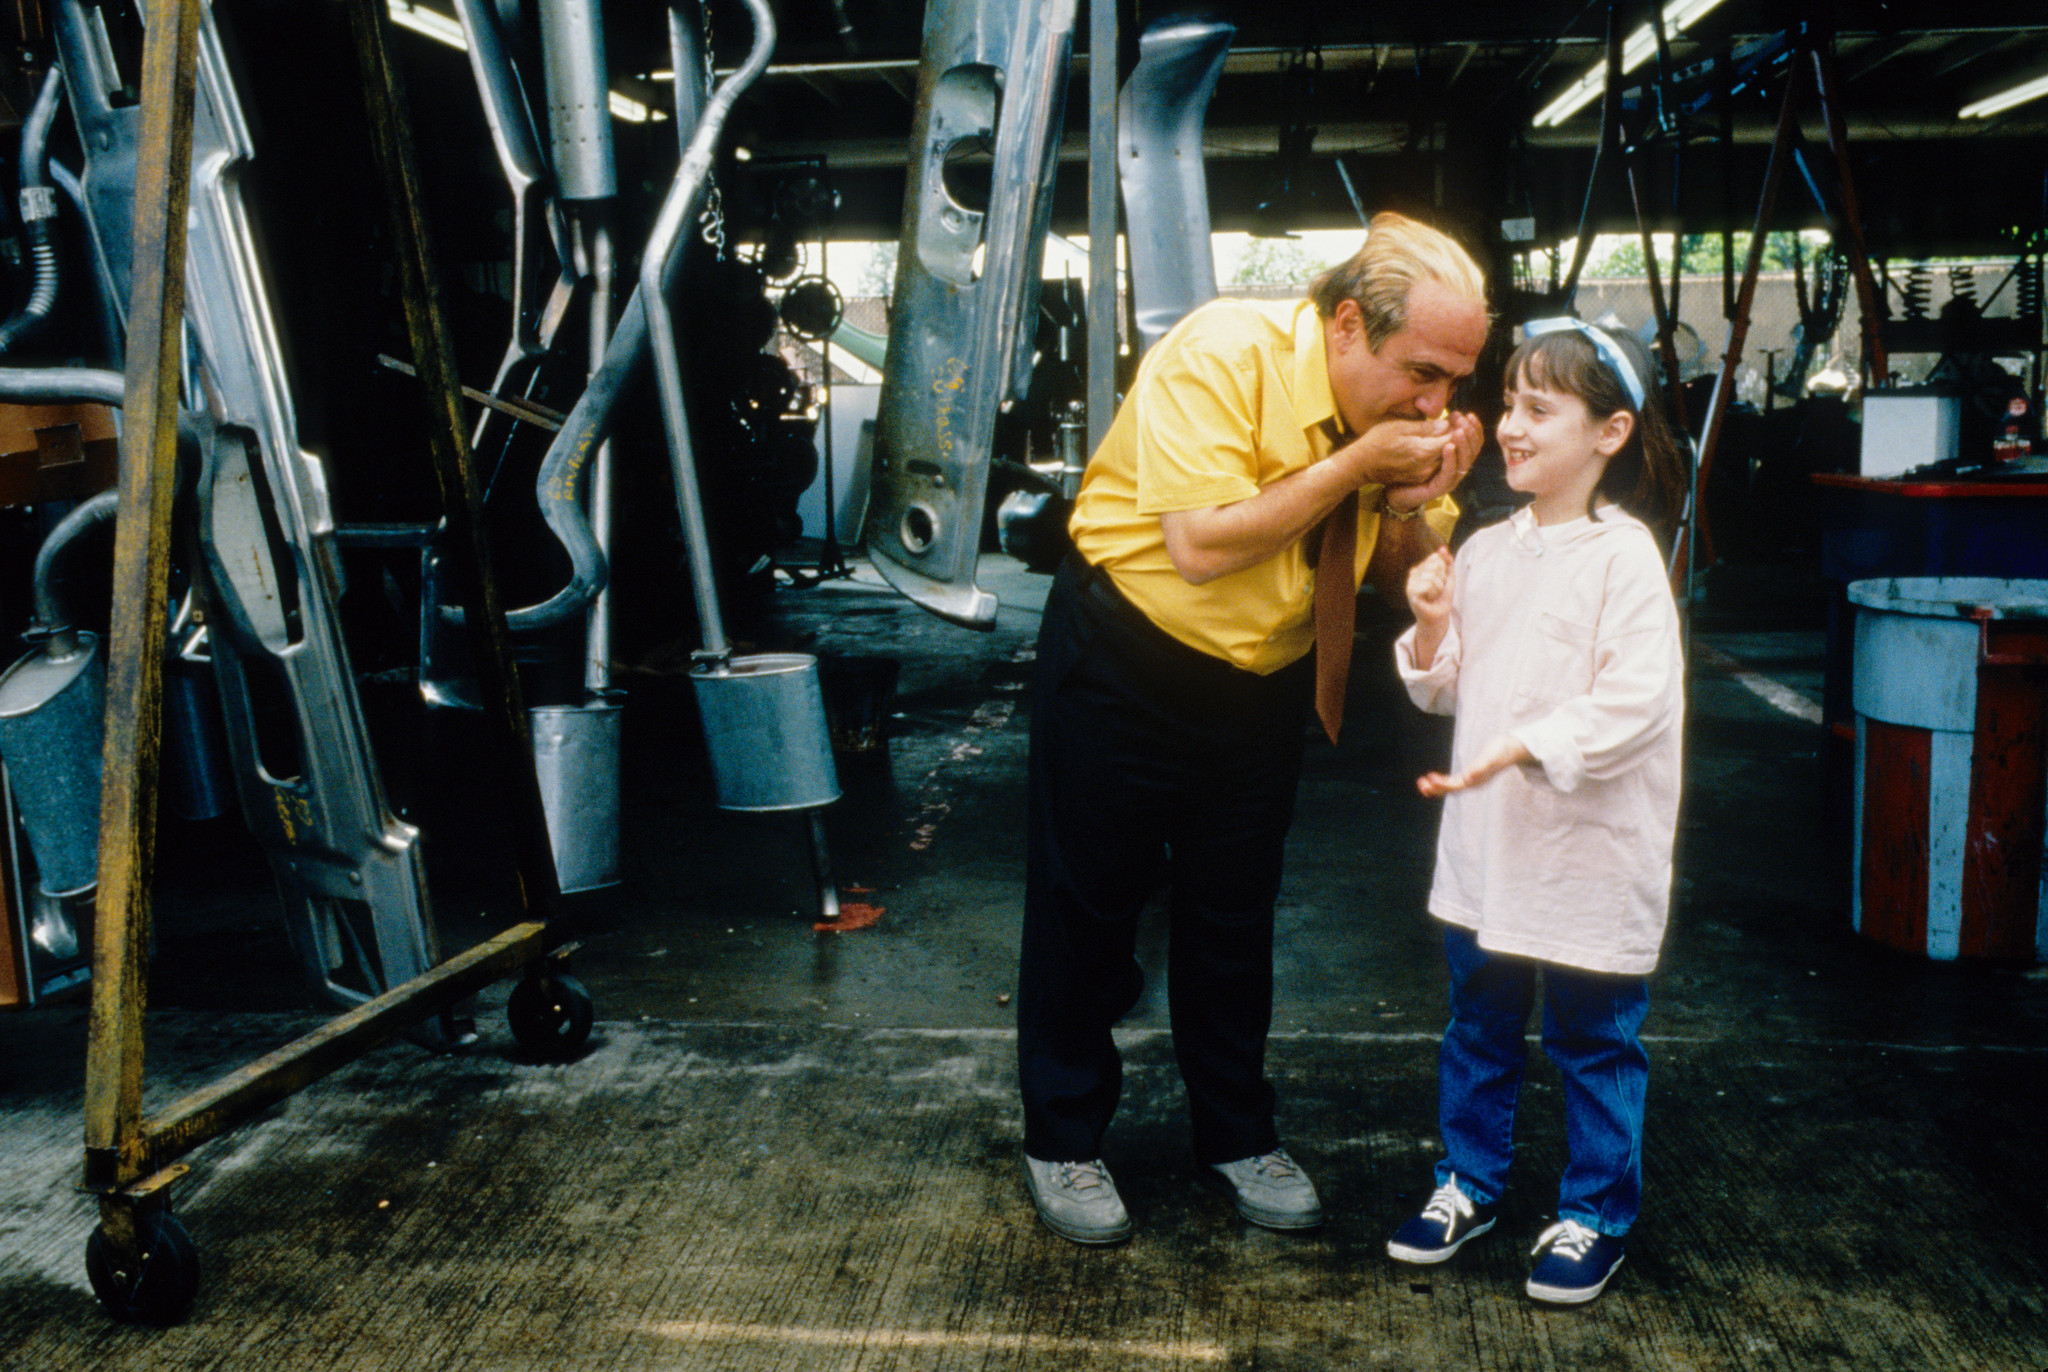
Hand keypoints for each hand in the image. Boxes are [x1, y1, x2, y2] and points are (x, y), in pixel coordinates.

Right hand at [1345, 413, 1463, 491]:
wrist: (1360, 465)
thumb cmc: (1377, 442)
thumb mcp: (1399, 427)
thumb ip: (1425, 428)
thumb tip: (1445, 425)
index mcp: (1423, 452)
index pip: (1452, 439)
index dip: (1458, 427)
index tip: (1457, 417)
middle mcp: (1427, 466)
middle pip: (1452, 451)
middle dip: (1457, 436)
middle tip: (1458, 420)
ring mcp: (1423, 474)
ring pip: (1445, 458)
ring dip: (1450, 445)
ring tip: (1450, 429)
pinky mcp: (1418, 478)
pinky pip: (1436, 465)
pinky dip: (1441, 454)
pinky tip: (1437, 442)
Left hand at [1380, 410, 1482, 513]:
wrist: (1395, 491)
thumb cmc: (1410, 466)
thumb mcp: (1425, 443)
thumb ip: (1437, 432)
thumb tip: (1450, 416)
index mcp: (1457, 458)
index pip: (1473, 443)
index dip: (1474, 429)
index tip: (1468, 414)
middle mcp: (1457, 469)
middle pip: (1473, 451)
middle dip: (1470, 434)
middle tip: (1463, 420)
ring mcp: (1450, 480)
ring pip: (1464, 463)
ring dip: (1463, 445)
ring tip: (1458, 431)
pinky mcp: (1439, 488)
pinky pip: (1449, 473)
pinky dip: (1450, 460)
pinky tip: (1448, 446)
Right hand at [1405, 545, 1453, 627]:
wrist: (1439, 615)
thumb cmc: (1442, 597)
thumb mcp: (1448, 577)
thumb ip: (1447, 562)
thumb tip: (1442, 548)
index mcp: (1422, 567)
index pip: (1436, 559)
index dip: (1443, 571)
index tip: (1441, 581)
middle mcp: (1414, 573)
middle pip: (1435, 566)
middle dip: (1441, 580)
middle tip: (1437, 590)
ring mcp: (1411, 581)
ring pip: (1432, 576)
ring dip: (1438, 588)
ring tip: (1433, 595)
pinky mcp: (1410, 591)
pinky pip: (1427, 585)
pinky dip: (1433, 593)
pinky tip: (1428, 598)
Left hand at [1417, 733, 1532, 796]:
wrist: (1513, 748)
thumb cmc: (1502, 750)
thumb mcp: (1492, 757)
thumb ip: (1481, 768)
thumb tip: (1467, 778)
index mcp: (1477, 780)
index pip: (1456, 786)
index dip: (1442, 785)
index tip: (1430, 780)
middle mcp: (1474, 783)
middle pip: (1452, 789)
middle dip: (1436, 788)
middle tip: (1420, 783)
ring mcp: (1473, 780)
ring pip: (1452, 787)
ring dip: (1436, 786)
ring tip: (1421, 782)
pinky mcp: (1473, 775)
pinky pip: (1455, 782)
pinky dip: (1443, 781)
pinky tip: (1433, 778)